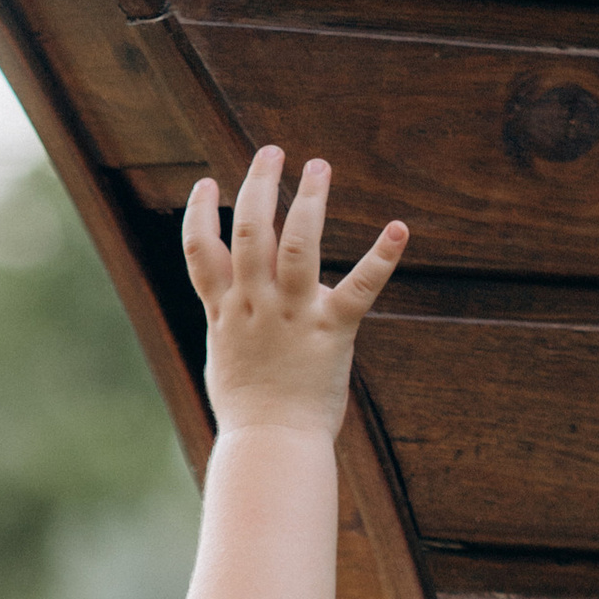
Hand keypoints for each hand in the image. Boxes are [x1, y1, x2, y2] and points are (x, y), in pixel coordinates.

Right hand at [185, 149, 405, 441]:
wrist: (271, 446)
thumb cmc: (251, 412)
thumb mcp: (226, 359)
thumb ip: (229, 321)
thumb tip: (228, 301)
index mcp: (225, 313)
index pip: (201, 252)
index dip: (200, 214)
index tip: (206, 183)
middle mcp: (255, 305)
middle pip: (249, 232)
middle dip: (258, 186)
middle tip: (271, 152)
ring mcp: (292, 316)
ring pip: (295, 245)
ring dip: (307, 201)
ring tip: (317, 167)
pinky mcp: (331, 330)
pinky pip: (359, 288)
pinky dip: (381, 257)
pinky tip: (398, 228)